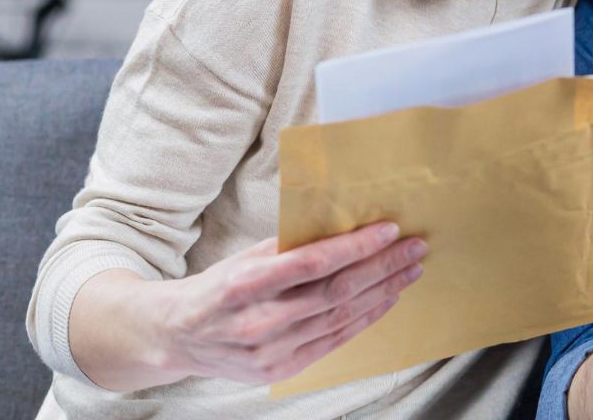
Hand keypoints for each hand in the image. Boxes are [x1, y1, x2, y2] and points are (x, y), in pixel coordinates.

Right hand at [149, 222, 424, 384]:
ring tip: (409, 271)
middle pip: (335, 291)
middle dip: (382, 267)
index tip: (389, 230)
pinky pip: (333, 341)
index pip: (313, 263)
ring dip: (382, 292)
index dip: (356, 247)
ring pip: (340, 317)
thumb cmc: (219, 285)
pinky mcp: (278, 369)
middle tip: (415, 248)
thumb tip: (345, 224)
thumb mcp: (246, 256)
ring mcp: (268, 350)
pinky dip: (364, 319)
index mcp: (244, 283)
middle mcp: (258, 320)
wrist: (178, 334)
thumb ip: (290, 245)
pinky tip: (386, 300)